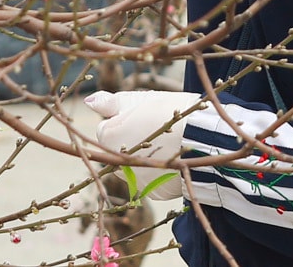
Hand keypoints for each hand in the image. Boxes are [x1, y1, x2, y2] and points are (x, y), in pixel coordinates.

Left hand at [87, 89, 202, 200]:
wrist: (204, 138)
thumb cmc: (170, 112)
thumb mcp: (139, 100)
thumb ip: (111, 103)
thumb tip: (88, 102)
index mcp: (109, 138)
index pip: (106, 130)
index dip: (123, 121)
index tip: (141, 117)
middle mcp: (117, 164)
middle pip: (117, 151)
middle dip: (129, 142)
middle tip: (154, 130)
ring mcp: (135, 181)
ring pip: (132, 167)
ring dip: (140, 160)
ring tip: (164, 145)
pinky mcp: (153, 192)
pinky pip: (148, 181)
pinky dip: (156, 173)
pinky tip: (169, 160)